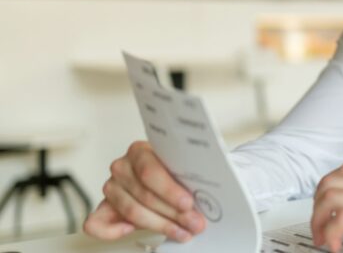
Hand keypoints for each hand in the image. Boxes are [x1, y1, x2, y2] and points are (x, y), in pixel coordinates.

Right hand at [83, 141, 205, 241]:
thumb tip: (208, 190)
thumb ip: (188, 176)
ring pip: (131, 210)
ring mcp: (111, 187)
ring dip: (159, 225)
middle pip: (144, 195)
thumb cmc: (174, 170)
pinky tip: (130, 230)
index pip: (150, 171)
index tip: (188, 204)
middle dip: (172, 213)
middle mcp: (122, 167)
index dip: (170, 190)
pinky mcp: (103, 208)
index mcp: (139, 151)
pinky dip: (111, 231)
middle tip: (194, 223)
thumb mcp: (182, 167)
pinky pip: (95, 223)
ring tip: (182, 231)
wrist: (163, 177)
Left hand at [311, 163, 342, 252]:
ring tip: (326, 240)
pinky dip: (330, 234)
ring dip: (318, 220)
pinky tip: (338, 248)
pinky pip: (340, 218)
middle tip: (321, 230)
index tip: (326, 217)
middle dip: (315, 207)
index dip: (325, 193)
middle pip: (328, 180)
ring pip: (328, 195)